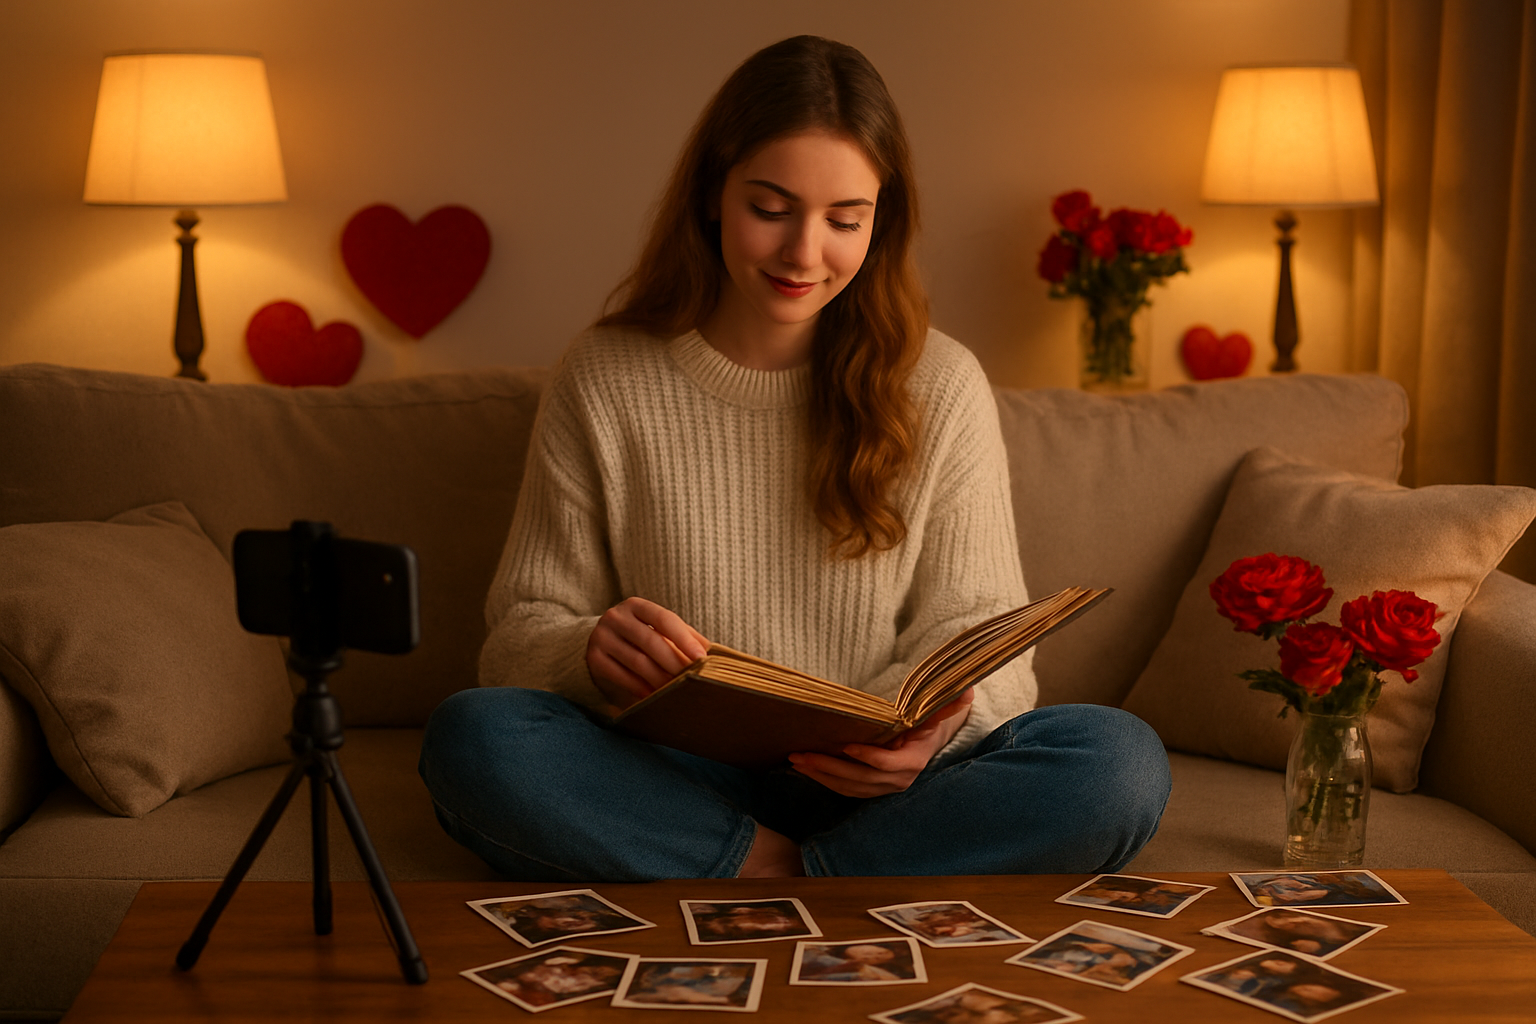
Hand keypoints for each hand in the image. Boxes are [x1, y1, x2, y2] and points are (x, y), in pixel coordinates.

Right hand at [586, 596, 708, 709]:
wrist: (597, 641)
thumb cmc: (638, 635)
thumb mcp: (656, 628)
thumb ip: (682, 635)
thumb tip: (713, 651)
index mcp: (635, 605)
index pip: (664, 618)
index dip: (684, 638)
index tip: (702, 657)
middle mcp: (615, 617)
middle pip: (651, 641)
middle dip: (674, 662)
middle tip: (692, 679)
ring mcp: (602, 637)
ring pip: (637, 661)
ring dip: (660, 678)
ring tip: (676, 690)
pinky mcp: (594, 659)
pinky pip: (621, 676)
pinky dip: (640, 688)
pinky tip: (654, 696)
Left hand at [787, 690, 973, 797]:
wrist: (930, 744)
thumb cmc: (929, 724)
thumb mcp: (938, 714)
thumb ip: (947, 704)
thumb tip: (967, 689)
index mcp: (913, 761)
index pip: (888, 764)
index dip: (868, 756)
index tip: (847, 745)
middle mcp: (898, 780)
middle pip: (860, 778)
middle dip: (829, 767)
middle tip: (802, 754)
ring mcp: (883, 788)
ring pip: (848, 786)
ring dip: (821, 775)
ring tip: (796, 759)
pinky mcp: (870, 789)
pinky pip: (844, 788)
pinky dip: (824, 779)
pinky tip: (803, 768)